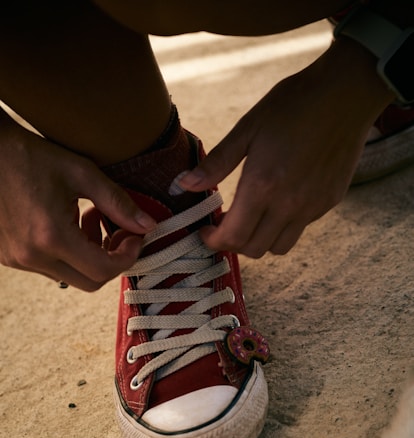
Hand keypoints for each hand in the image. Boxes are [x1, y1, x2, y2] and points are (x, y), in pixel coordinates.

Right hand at [0, 116, 154, 289]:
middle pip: (90, 282)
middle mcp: (32, 256)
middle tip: (117, 231)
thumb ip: (117, 202)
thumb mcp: (81, 172)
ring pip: (71, 276)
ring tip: (88, 218)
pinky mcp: (8, 257)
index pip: (103, 270)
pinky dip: (68, 253)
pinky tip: (66, 223)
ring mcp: (17, 260)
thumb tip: (147, 225)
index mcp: (51, 236)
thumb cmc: (30, 156)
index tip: (135, 236)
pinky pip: (50, 268)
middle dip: (112, 260)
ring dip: (89, 255)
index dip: (128, 257)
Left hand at [179, 39, 393, 256]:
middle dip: (233, 244)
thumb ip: (215, 163)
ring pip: (278, 248)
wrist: (346, 94)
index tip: (206, 231)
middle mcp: (288, 205)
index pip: (233, 237)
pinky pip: (300, 229)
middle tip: (225, 225)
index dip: (214, 241)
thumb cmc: (293, 105)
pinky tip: (278, 202)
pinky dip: (283, 226)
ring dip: (259, 241)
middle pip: (254, 250)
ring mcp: (311, 207)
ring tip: (251, 219)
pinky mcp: (328, 203)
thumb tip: (183, 185)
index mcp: (262, 187)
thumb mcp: (247, 129)